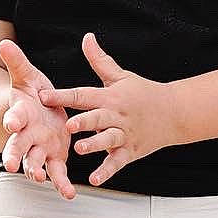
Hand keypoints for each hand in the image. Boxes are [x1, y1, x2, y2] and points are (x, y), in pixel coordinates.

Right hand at [0, 39, 75, 199]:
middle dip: (14, 155)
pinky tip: (70, 194)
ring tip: (40, 180)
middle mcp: (26, 135)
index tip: (10, 123)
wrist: (36, 112)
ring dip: (36, 172)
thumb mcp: (26, 76)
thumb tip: (2, 42)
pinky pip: (57, 173)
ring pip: (34, 163)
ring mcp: (38, 148)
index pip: (13, 117)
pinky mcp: (53, 157)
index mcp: (20, 114)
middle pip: (17, 146)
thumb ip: (16, 62)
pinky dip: (62, 184)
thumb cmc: (30, 92)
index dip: (11, 120)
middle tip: (11, 165)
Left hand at [39, 33, 175, 186]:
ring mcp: (124, 134)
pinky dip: (107, 171)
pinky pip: (117, 162)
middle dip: (83, 122)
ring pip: (108, 140)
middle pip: (97, 118)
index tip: (43, 95)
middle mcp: (116, 116)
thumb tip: (87, 38)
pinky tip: (94, 179)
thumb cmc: (143, 93)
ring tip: (80, 150)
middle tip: (68, 126)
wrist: (173, 112)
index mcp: (109, 97)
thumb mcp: (120, 76)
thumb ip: (99, 60)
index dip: (63, 96)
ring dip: (95, 145)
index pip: (83, 95)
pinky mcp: (130, 151)